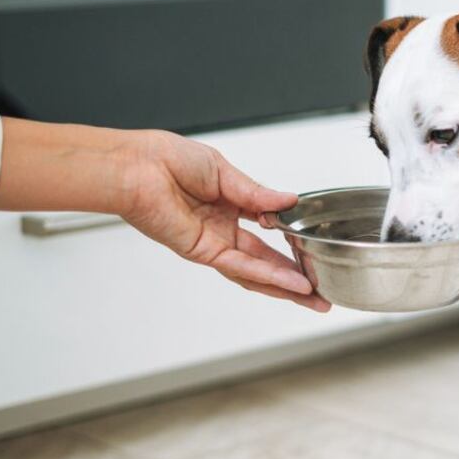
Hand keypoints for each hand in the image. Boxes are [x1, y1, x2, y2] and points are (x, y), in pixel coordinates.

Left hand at [0, 119, 328, 311]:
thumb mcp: (224, 172)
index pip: (267, 234)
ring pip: (256, 273)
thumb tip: (289, 202)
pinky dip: (268, 275)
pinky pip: (241, 266)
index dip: (291, 245)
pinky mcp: (201, 251)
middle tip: (322, 295)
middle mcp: (222, 231)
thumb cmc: (166, 160)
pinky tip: (291, 283)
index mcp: (228, 208)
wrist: (136, 166)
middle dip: (295, 280)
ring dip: (286, 287)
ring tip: (315, 298)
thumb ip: (258, 194)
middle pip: (265, 263)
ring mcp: (213, 244)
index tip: (314, 249)